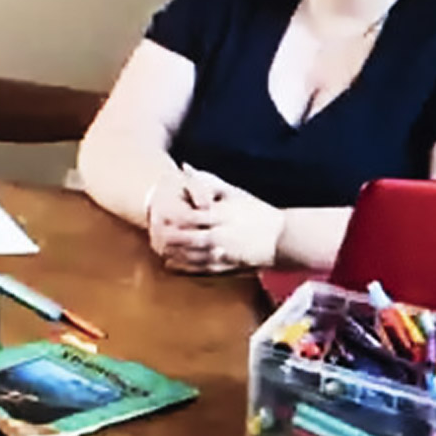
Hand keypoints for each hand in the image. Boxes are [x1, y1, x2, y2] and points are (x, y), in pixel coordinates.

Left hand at [158, 169, 285, 274]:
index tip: (157, 214)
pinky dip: (183, 267)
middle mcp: (222, 234)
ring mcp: (224, 253)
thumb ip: (209, 181)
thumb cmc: (258, 212)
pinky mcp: (227, 267)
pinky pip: (201, 268)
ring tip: (157, 247)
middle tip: (152, 233)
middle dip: (168, 236)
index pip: (191, 215)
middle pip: (187, 237)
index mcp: (223, 214)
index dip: (171, 216)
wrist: (283, 238)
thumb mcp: (235, 193)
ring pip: (191, 255)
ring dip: (172, 252)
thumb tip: (185, 167)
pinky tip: (171, 263)